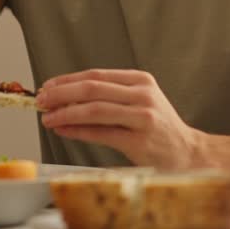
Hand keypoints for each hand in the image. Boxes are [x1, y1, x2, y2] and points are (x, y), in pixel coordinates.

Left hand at [37, 69, 208, 169]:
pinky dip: (78, 131)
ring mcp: (143, 117)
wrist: (188, 153)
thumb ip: (108, 98)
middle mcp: (143, 95)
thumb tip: (64, 99)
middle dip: (61, 93)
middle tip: (41, 100)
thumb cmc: (159, 129)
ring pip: (95, 110)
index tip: (48, 86)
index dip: (68, 80)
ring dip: (66, 113)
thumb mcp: (138, 103)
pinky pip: (101, 133)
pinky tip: (63, 130)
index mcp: (141, 80)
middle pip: (92, 89)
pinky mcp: (140, 140)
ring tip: (47, 117)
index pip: (96, 75)